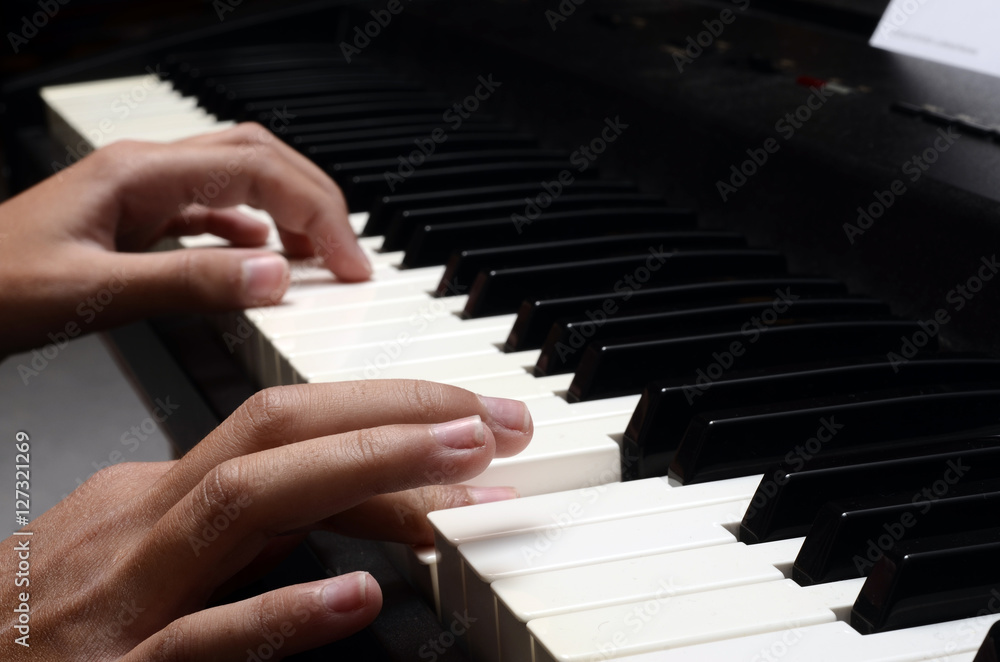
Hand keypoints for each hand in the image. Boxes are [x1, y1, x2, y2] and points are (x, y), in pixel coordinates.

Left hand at [0, 123, 372, 353]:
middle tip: (348, 254)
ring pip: (240, 176)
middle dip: (315, 199)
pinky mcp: (134, 218)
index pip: (259, 171)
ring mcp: (140, 191)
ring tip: (319, 255)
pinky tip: (260, 259)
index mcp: (138, 173)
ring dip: (289, 210)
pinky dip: (252, 229)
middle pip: (259, 157)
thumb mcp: (95, 293)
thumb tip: (274, 277)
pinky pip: (211, 208)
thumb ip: (189, 283)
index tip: (348, 262)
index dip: (317, 212)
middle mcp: (144, 170)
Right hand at [0, 380, 531, 659]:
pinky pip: (198, 639)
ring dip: (362, 471)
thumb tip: (368, 502)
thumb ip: (256, 528)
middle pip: (277, 432)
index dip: (389, 419)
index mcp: (160, 493)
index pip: (289, 432)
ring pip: (246, 501)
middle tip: (494, 418)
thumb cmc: (50, 619)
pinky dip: (277, 612)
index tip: (470, 425)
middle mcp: (147, 523)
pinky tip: (355, 600)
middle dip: (394, 414)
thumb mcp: (160, 553)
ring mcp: (128, 596)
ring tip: (460, 461)